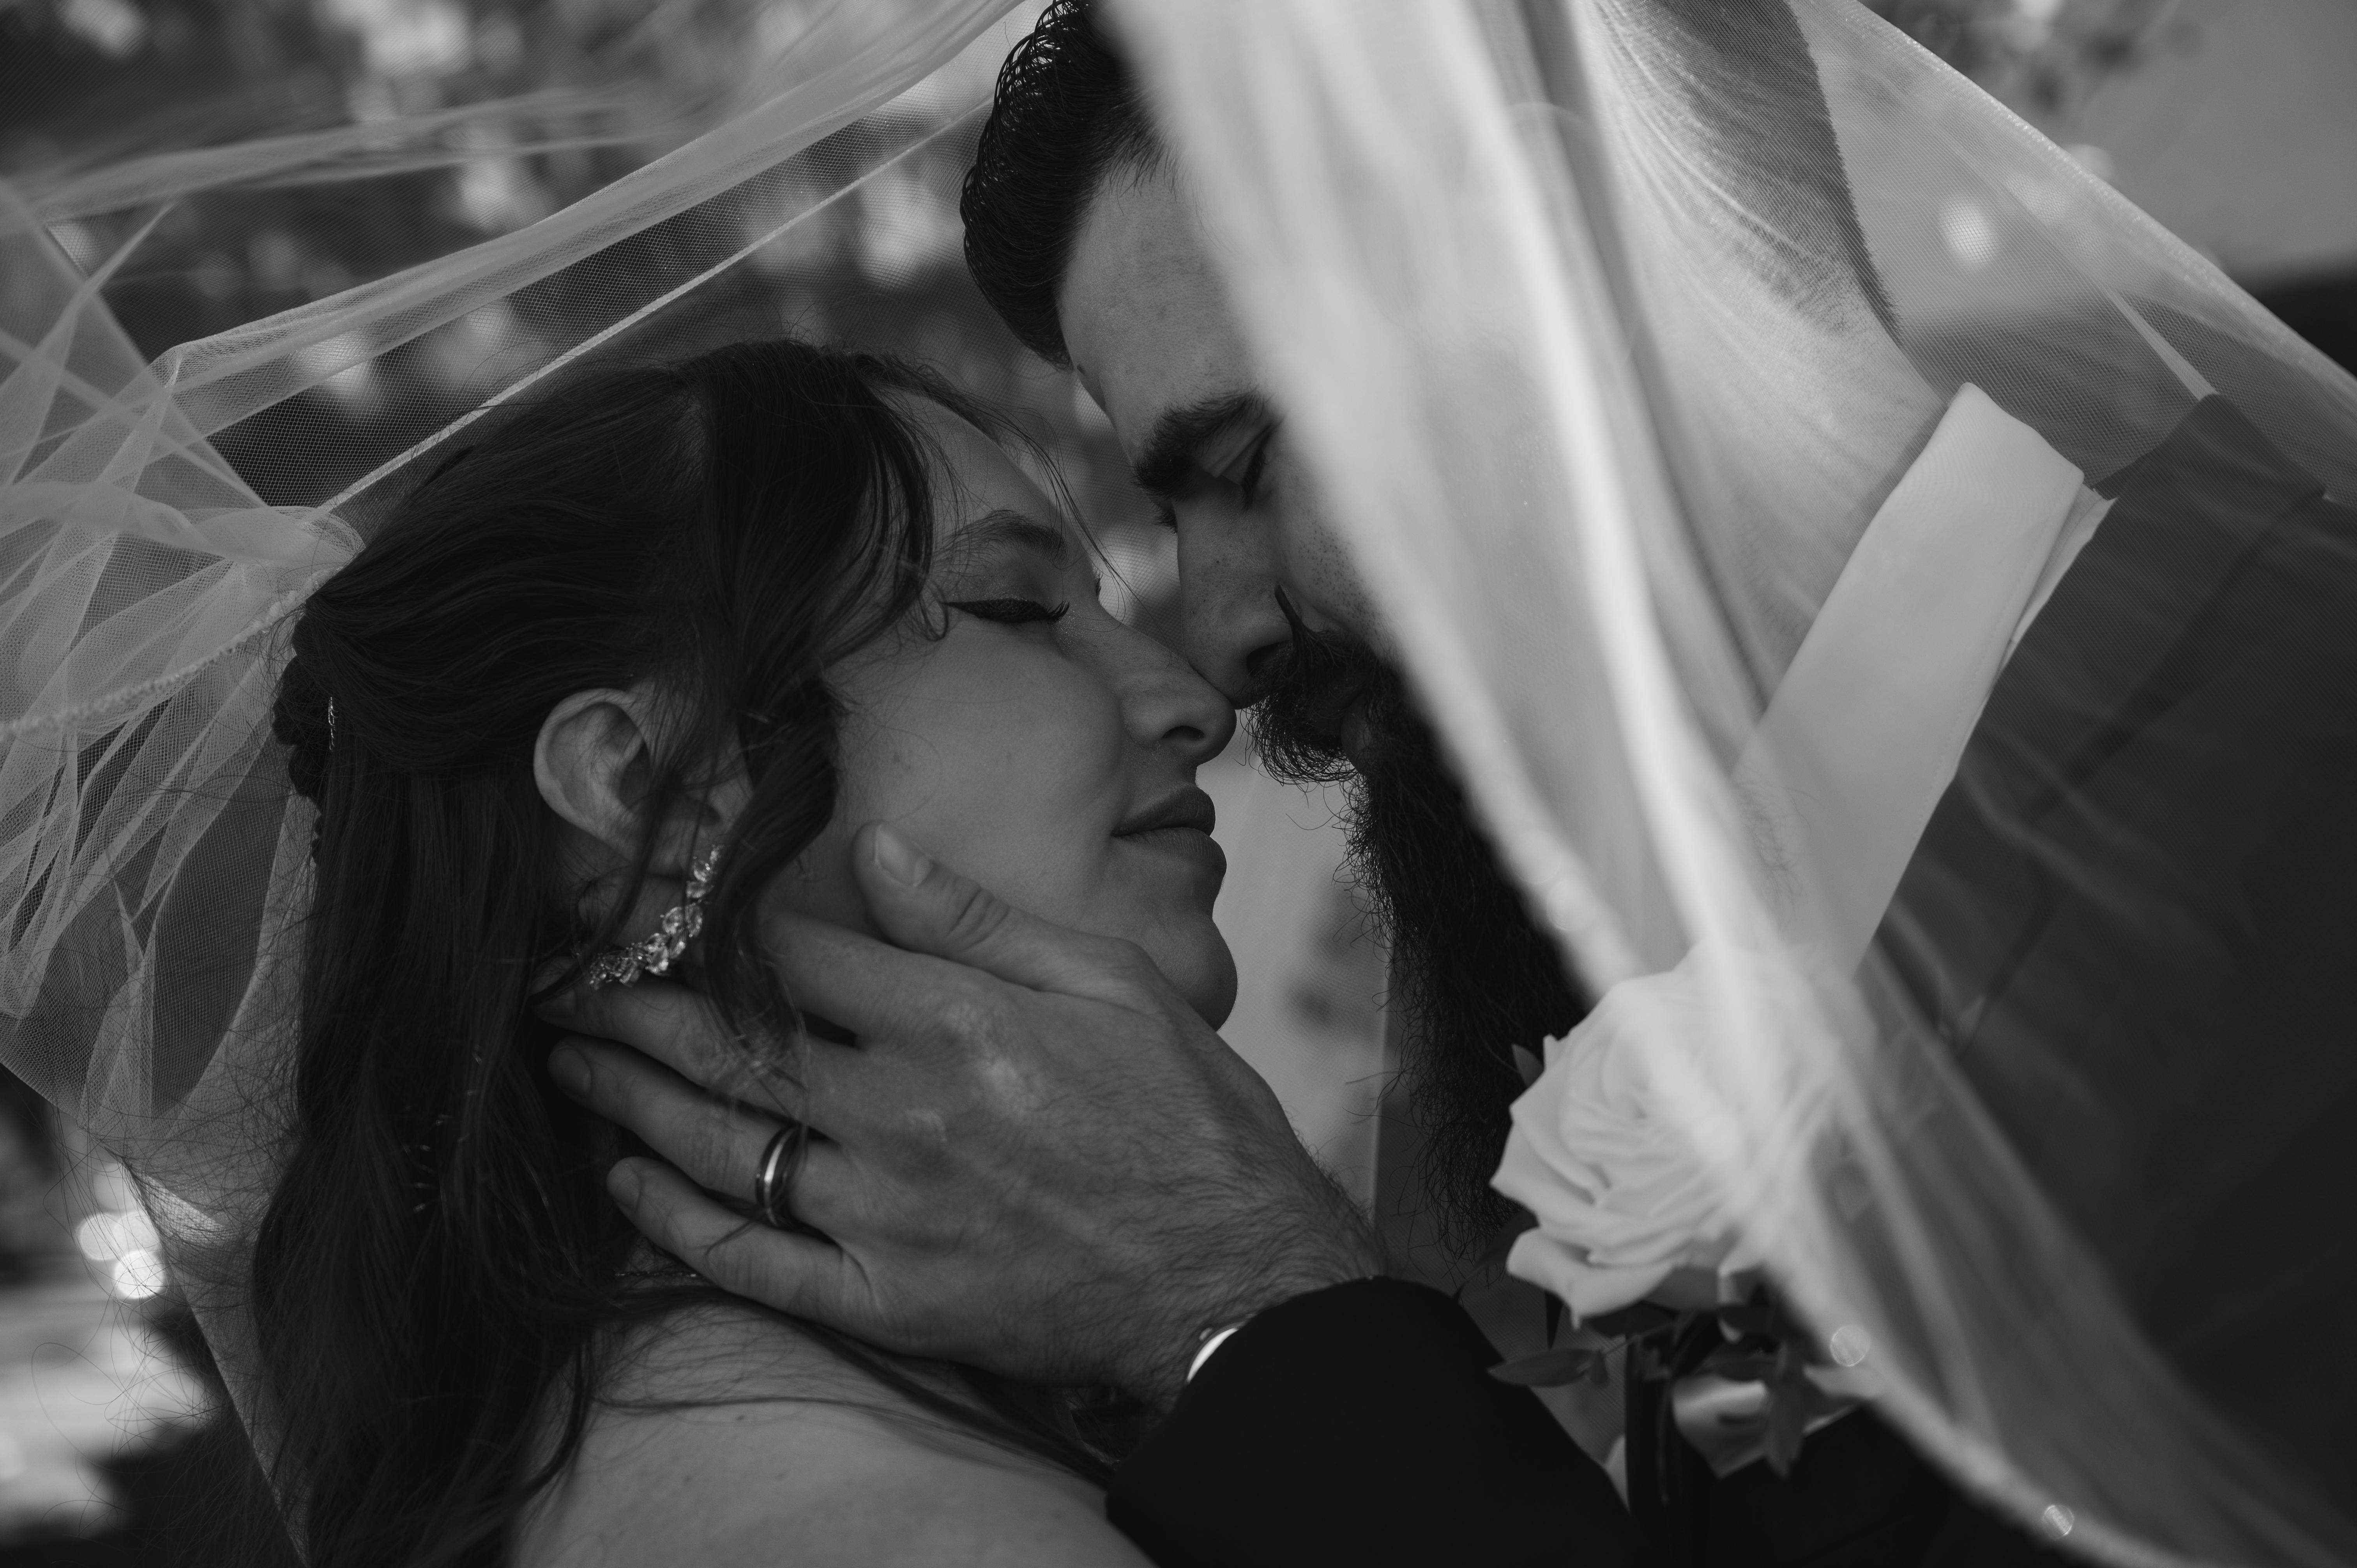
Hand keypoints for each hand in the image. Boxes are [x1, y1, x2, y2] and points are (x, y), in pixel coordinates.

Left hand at [543, 822, 1382, 1405]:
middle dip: (632, 1011)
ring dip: (629, 1100)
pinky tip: (625, 1183)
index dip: (735, 932)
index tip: (692, 922)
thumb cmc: (1185, 1118)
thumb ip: (976, 918)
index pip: (799, 957)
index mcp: (954, 1021)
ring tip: (569, 1067)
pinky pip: (750, 1263)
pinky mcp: (887, 1300)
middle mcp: (900, 1113)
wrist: (1230, 1276)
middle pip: (729, 1044)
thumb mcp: (1108, 983)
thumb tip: (870, 851)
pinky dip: (676, 1223)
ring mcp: (884, 1215)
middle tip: (563, 991)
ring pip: (720, 1145)